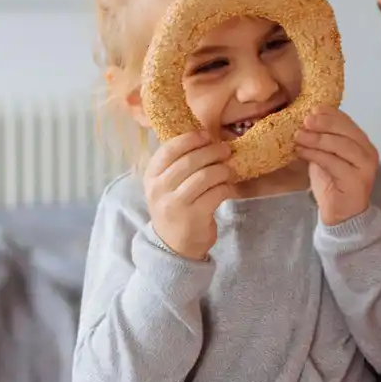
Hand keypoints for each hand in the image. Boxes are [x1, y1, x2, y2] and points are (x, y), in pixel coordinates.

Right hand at [143, 131, 234, 260]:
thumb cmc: (174, 208)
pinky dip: (227, 188)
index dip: (190, 139)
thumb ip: (178, 163)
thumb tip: (206, 138)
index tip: (207, 135)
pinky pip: (216, 193)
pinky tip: (229, 188)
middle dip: (212, 152)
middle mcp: (159, 189)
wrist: (173, 246)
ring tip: (229, 170)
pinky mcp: (194, 217)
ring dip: (222, 170)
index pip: (168, 149)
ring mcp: (176, 204)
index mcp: (151, 176)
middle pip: (189, 161)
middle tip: (225, 150)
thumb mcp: (166, 185)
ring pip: (205, 176)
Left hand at [297, 108, 379, 225]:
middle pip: (346, 131)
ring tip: (298, 136)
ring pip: (341, 145)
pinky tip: (301, 151)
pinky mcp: (356, 180)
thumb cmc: (332, 184)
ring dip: (317, 139)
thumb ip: (322, 140)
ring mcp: (365, 167)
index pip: (348, 123)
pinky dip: (315, 154)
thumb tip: (308, 118)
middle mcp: (369, 153)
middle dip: (324, 123)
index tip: (311, 110)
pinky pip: (334, 162)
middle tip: (305, 121)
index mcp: (363, 144)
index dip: (330, 114)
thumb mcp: (326, 156)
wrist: (341, 215)